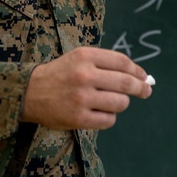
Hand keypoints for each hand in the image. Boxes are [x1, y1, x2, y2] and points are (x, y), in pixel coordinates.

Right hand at [21, 47, 152, 129]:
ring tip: (112, 101)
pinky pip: (109, 120)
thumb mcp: (79, 57)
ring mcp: (81, 98)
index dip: (138, 70)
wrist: (30, 93)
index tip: (144, 77)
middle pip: (126, 83)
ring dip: (121, 103)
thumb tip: (139, 76)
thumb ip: (105, 63)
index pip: (122, 62)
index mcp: (85, 56)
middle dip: (141, 88)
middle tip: (146, 91)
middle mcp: (84, 75)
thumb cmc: (60, 73)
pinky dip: (109, 117)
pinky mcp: (78, 118)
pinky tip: (101, 112)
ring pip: (120, 103)